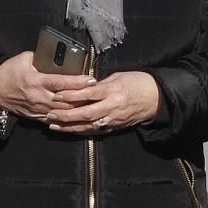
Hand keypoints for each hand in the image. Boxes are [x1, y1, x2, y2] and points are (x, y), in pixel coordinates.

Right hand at [0, 52, 97, 121]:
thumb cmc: (9, 73)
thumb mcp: (23, 59)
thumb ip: (40, 57)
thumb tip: (56, 53)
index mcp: (36, 81)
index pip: (61, 82)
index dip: (78, 82)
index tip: (91, 80)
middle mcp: (39, 97)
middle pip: (66, 100)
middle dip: (83, 97)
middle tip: (98, 93)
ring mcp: (38, 109)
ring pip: (63, 112)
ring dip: (78, 109)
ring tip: (93, 104)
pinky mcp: (37, 117)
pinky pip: (56, 120)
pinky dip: (68, 119)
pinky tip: (79, 116)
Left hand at [46, 70, 160, 134]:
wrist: (157, 98)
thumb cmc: (138, 82)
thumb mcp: (119, 77)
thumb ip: (101, 84)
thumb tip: (83, 86)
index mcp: (114, 91)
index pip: (89, 93)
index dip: (72, 95)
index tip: (57, 95)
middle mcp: (113, 106)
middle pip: (86, 113)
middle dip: (66, 115)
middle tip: (50, 114)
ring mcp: (114, 118)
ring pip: (89, 125)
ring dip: (70, 126)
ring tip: (54, 126)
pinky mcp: (116, 126)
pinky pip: (96, 130)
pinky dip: (81, 131)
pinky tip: (69, 130)